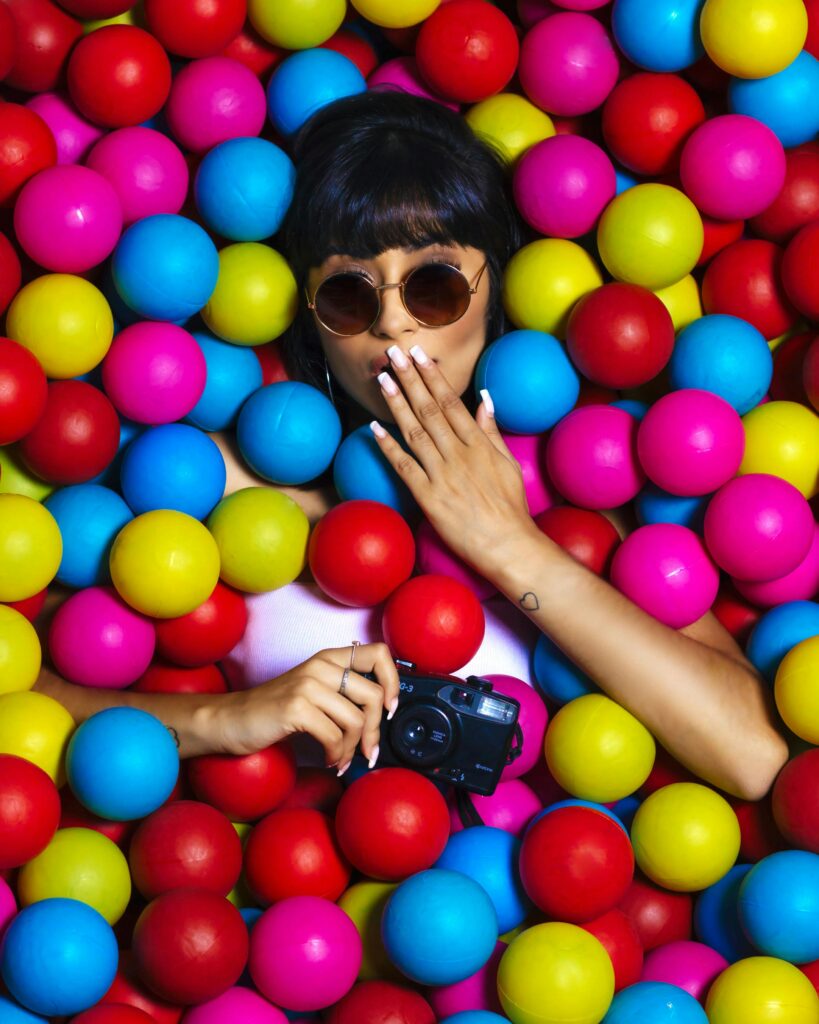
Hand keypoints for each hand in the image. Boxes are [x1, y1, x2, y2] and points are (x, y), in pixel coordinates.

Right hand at [214, 643, 399, 773]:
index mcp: (329, 659)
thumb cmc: (275, 711)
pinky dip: (335, 755)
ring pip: (355, 720)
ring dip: (352, 749)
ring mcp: (308, 685)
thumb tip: (381, 714)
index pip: (379, 654)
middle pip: (374, 695)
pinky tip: (327, 759)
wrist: (231, 720)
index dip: (393, 682)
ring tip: (339, 759)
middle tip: (367, 751)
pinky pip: (335, 736)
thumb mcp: (313, 691)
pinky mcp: (296, 708)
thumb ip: (343, 693)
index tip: (390, 708)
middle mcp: (321, 666)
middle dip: (374, 731)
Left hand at [370, 344, 538, 575]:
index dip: (432, 377)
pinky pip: (404, 467)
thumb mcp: (508, 463)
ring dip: (397, 403)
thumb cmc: (510, 507)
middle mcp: (459, 454)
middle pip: (429, 410)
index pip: (451, 402)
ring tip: (382, 379)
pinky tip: (373, 427)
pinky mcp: (429, 497)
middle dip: (410, 379)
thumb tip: (484, 398)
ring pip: (414, 432)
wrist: (508, 544)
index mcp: (478, 444)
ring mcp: (442, 475)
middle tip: (393, 354)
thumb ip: (491, 430)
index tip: (420, 355)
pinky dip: (388, 446)